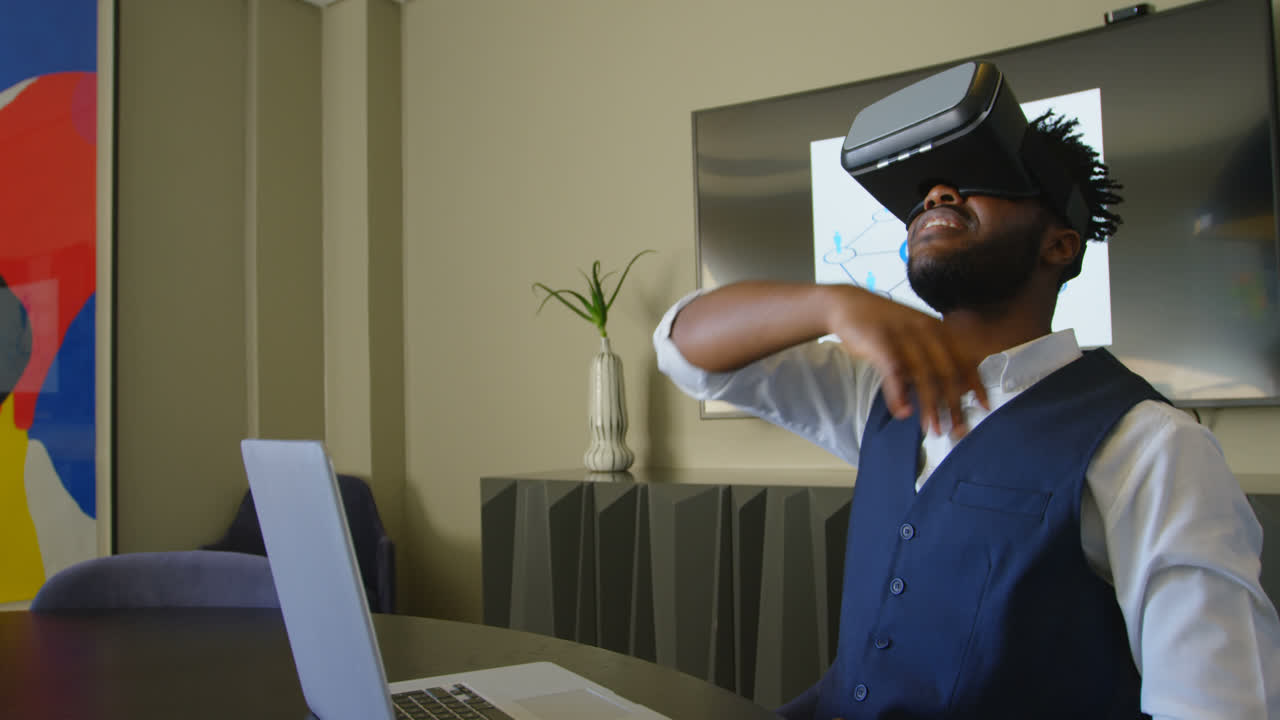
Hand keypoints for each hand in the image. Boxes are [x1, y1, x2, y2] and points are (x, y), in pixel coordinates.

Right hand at [824, 285, 987, 436]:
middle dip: (954, 405)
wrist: (846, 303)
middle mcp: (925, 331)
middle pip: (947, 372)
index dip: (976, 384)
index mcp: (938, 328)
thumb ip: (932, 354)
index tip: (984, 407)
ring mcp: (903, 335)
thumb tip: (952, 385)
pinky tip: (903, 412)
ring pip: (923, 376)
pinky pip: (893, 372)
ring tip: (932, 429)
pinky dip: (899, 394)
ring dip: (930, 407)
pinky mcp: (879, 341)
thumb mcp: (915, 332)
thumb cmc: (884, 324)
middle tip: (958, 430)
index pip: (964, 359)